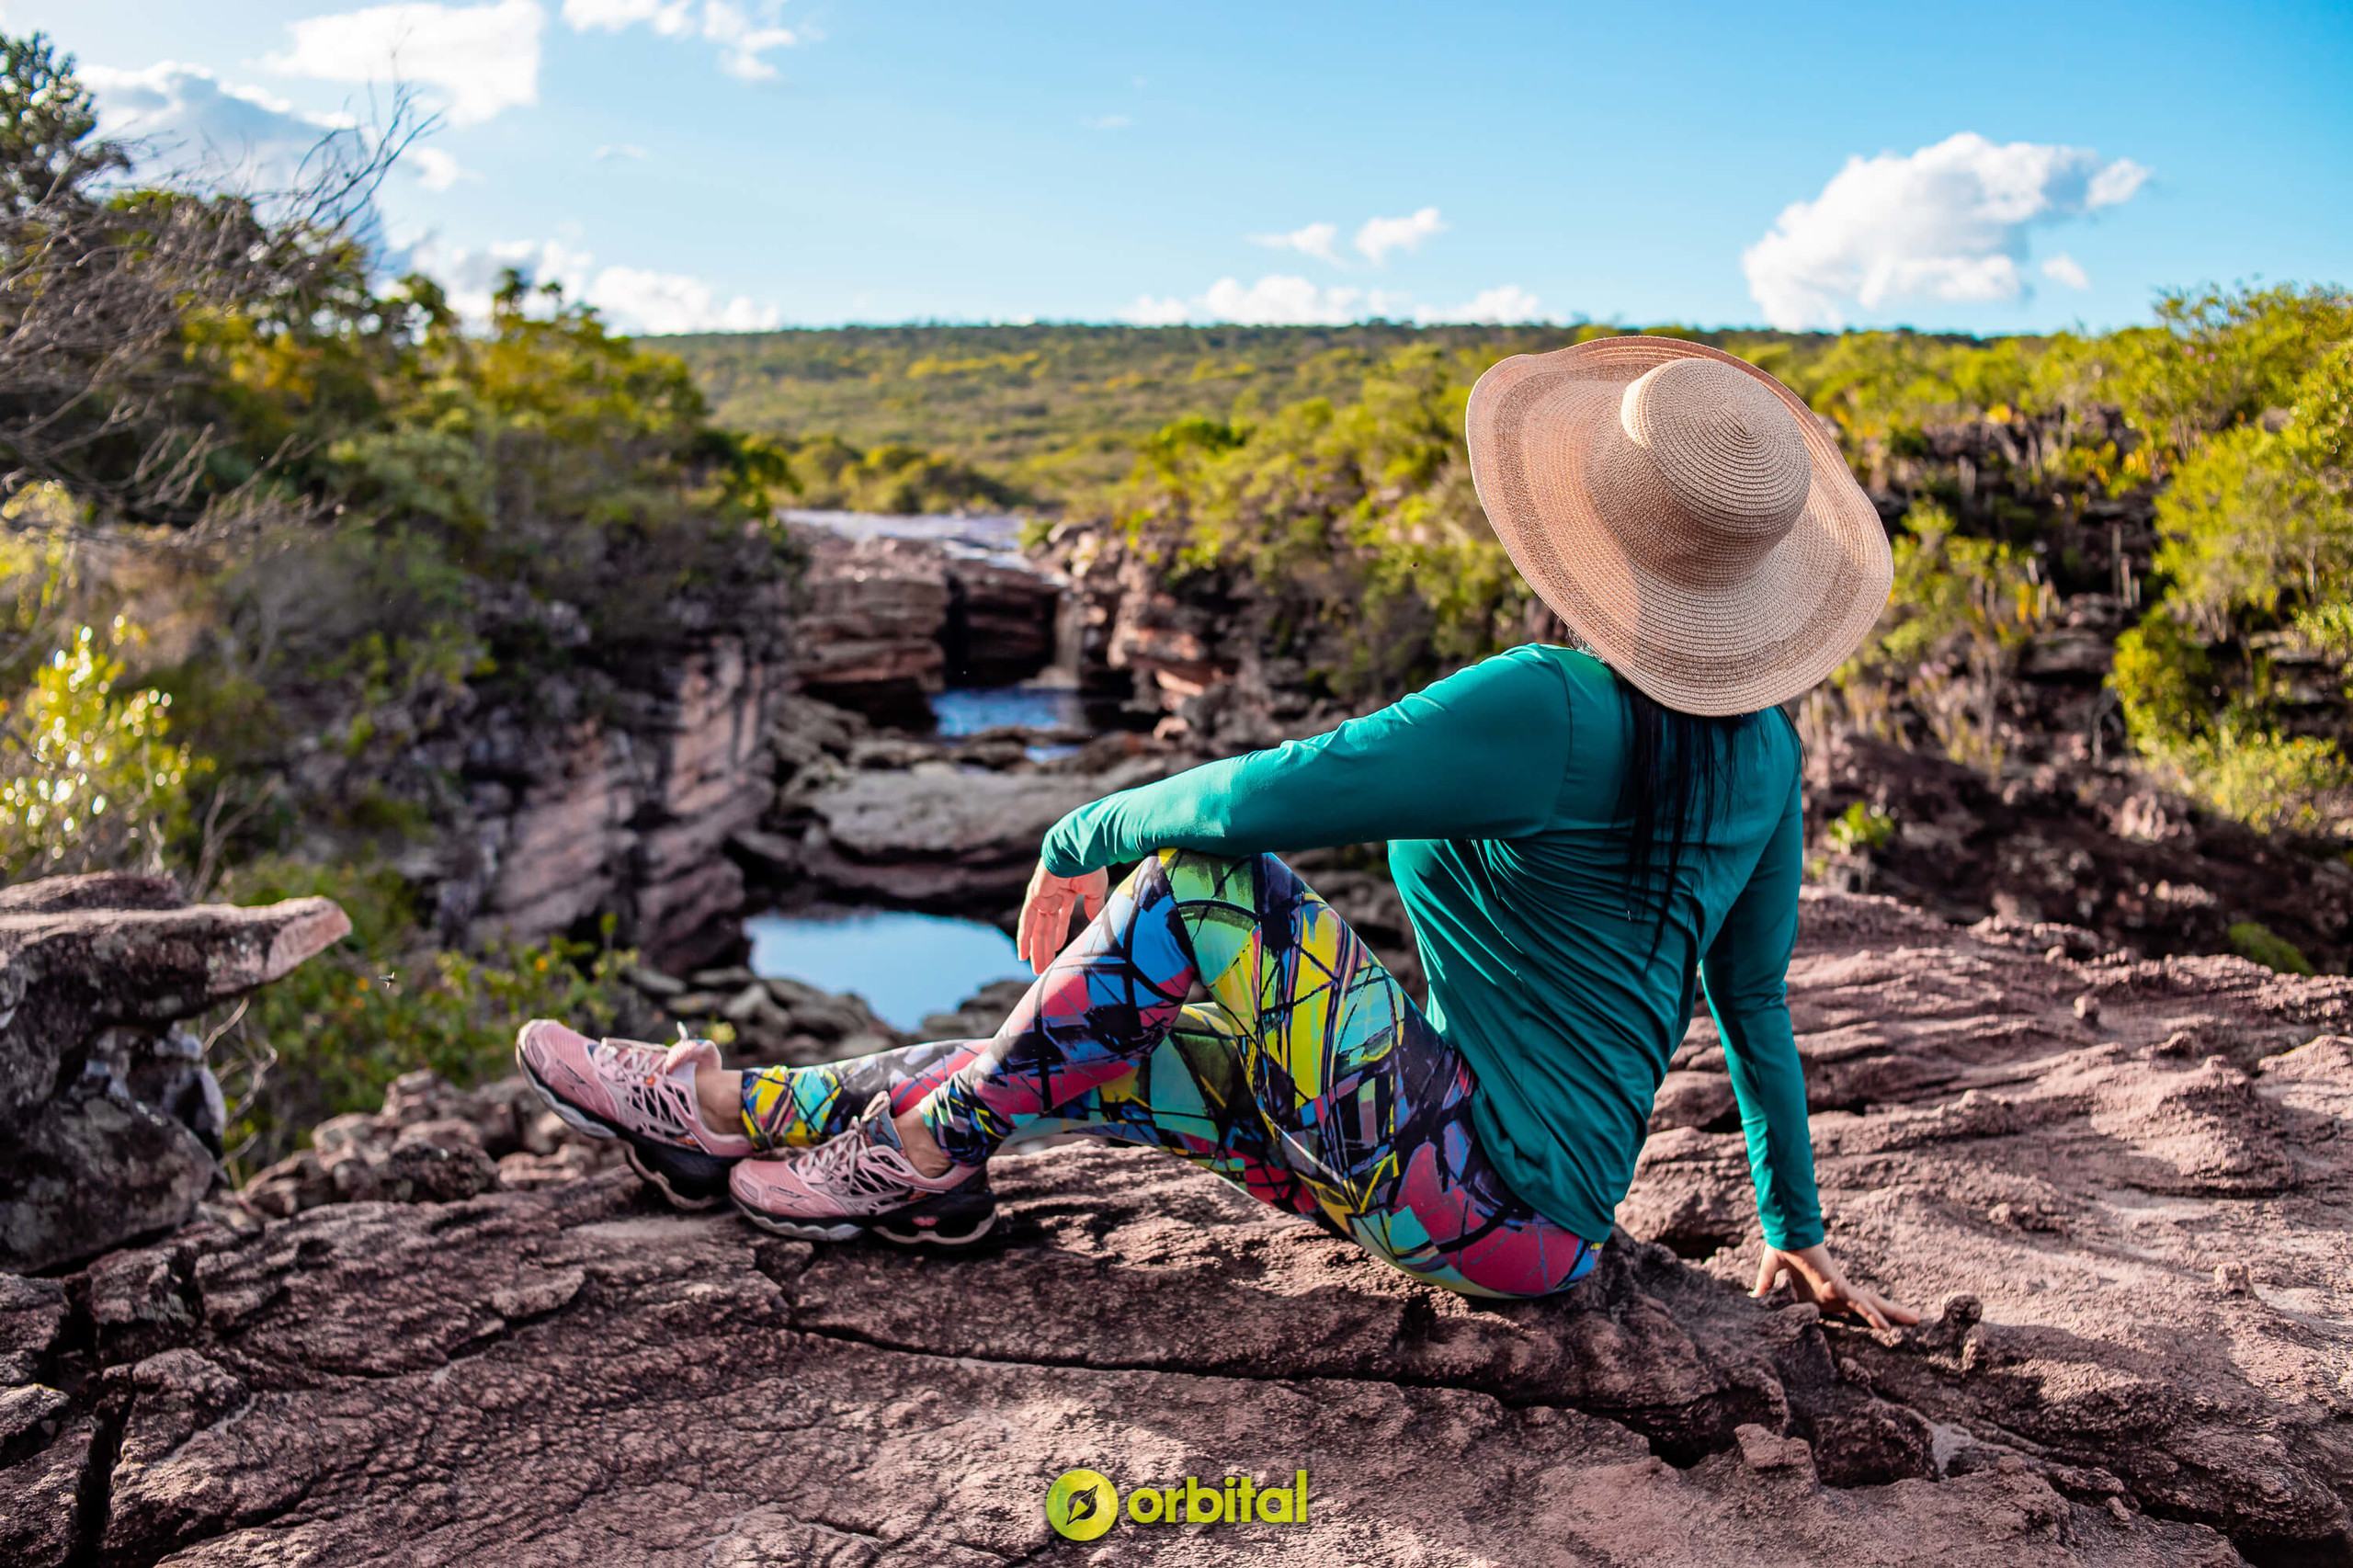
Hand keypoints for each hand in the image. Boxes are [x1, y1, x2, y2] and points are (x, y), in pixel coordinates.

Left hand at [1016, 861, 1107, 973]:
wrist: (1080, 848)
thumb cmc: (1090, 865)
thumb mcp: (1094, 891)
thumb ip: (1093, 907)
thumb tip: (1095, 923)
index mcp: (1066, 892)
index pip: (1059, 918)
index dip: (1058, 934)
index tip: (1057, 950)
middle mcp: (1051, 896)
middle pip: (1046, 927)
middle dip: (1045, 948)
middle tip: (1045, 969)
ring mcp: (1042, 897)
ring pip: (1037, 929)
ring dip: (1037, 950)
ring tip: (1038, 970)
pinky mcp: (1035, 897)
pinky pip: (1028, 921)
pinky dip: (1024, 938)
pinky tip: (1023, 955)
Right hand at [1752, 1242, 1918, 1330]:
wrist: (1784, 1234)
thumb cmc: (1782, 1248)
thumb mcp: (1773, 1274)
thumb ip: (1767, 1285)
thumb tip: (1754, 1296)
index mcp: (1826, 1292)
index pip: (1851, 1307)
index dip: (1867, 1314)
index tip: (1884, 1325)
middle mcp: (1837, 1291)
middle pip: (1869, 1305)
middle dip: (1892, 1313)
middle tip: (1915, 1319)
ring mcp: (1840, 1289)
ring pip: (1870, 1305)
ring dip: (1892, 1314)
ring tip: (1916, 1320)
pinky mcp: (1838, 1285)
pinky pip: (1858, 1304)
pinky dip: (1871, 1315)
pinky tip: (1886, 1327)